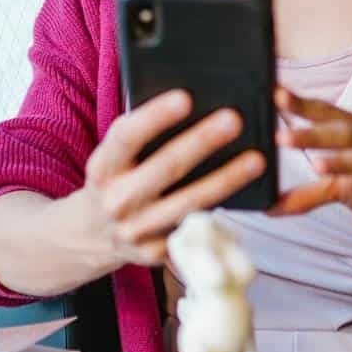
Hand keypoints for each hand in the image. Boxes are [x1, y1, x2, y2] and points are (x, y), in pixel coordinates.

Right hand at [83, 91, 265, 267]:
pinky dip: (223, 209)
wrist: (95, 235)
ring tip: (256, 160)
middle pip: (165, 168)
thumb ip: (139, 137)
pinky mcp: (157, 253)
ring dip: (226, 180)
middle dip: (201, 142)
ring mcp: (137, 231)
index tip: (185, 97)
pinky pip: (196, 228)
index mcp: (102, 169)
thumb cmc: (116, 182)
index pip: (126, 137)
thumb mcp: (112, 159)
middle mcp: (116, 201)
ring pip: (189, 202)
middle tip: (234, 120)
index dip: (155, 117)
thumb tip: (189, 105)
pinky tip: (247, 192)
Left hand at [271, 87, 351, 270]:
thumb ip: (308, 194)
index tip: (274, 94)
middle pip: (345, 134)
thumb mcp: (346, 187)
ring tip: (316, 166)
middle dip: (314, 133)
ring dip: (344, 162)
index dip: (302, 105)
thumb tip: (267, 207)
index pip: (328, 114)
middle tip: (281, 137)